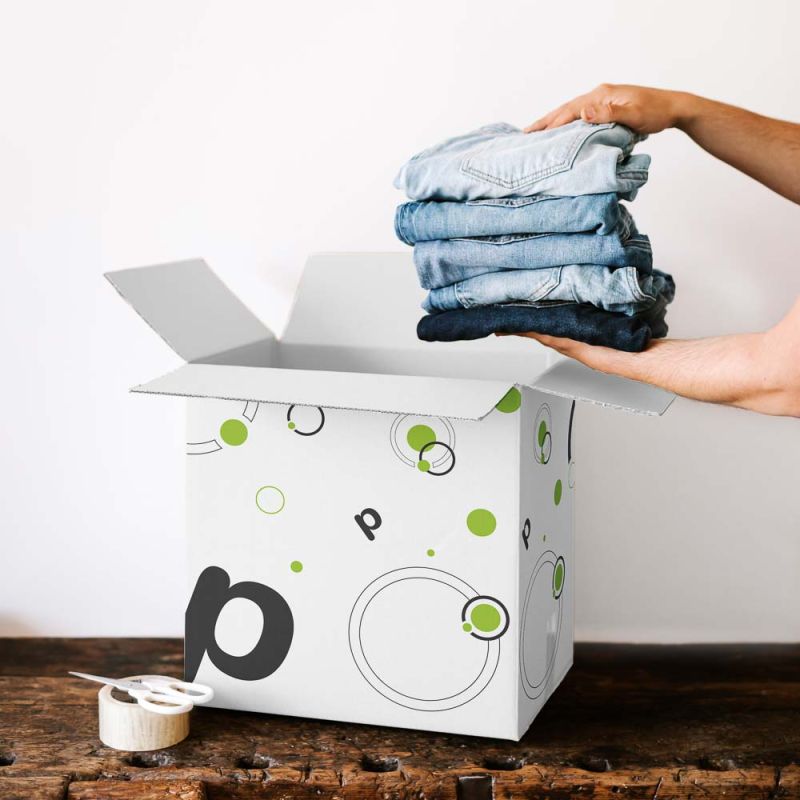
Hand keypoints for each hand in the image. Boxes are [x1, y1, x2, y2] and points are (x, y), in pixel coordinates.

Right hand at [501, 302, 799, 417]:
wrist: (758, 375)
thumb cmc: (736, 354)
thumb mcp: (700, 319)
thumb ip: (677, 296)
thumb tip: (681, 265)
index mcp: (642, 345)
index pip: (594, 326)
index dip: (566, 313)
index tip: (545, 299)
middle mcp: (629, 354)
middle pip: (575, 335)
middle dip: (546, 320)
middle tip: (517, 305)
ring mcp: (629, 362)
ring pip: (574, 343)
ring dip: (544, 331)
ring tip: (517, 316)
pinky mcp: (633, 366)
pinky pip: (589, 351)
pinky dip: (562, 339)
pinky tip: (541, 329)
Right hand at [524, 83, 691, 133]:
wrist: (674, 108)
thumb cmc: (656, 112)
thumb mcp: (633, 114)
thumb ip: (608, 113)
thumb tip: (582, 112)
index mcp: (601, 95)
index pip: (569, 111)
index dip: (550, 124)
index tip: (533, 136)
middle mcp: (598, 95)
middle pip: (564, 110)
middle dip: (544, 123)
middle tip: (523, 135)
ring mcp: (601, 101)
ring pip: (570, 113)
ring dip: (552, 124)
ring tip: (535, 135)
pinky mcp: (605, 108)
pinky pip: (579, 117)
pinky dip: (565, 125)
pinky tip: (560, 134)